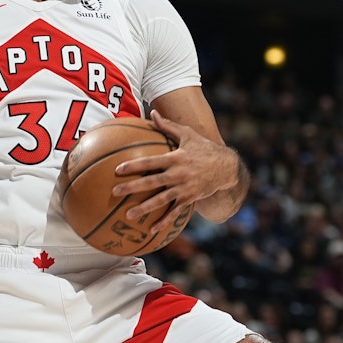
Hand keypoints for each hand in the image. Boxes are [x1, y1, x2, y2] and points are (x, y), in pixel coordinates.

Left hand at [111, 110, 239, 228]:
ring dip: (144, 208)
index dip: (135, 165)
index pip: (151, 161)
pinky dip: (164, 221)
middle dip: (133, 187)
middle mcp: (179, 174)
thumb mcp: (188, 134)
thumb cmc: (203, 148)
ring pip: (161, 200)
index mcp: (176, 158)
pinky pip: (175, 212)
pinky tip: (151, 230)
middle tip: (115, 192)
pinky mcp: (190, 199)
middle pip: (152, 182)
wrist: (227, 167)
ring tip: (128, 215)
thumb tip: (152, 113)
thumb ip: (168, 126)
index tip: (118, 169)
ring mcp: (185, 188)